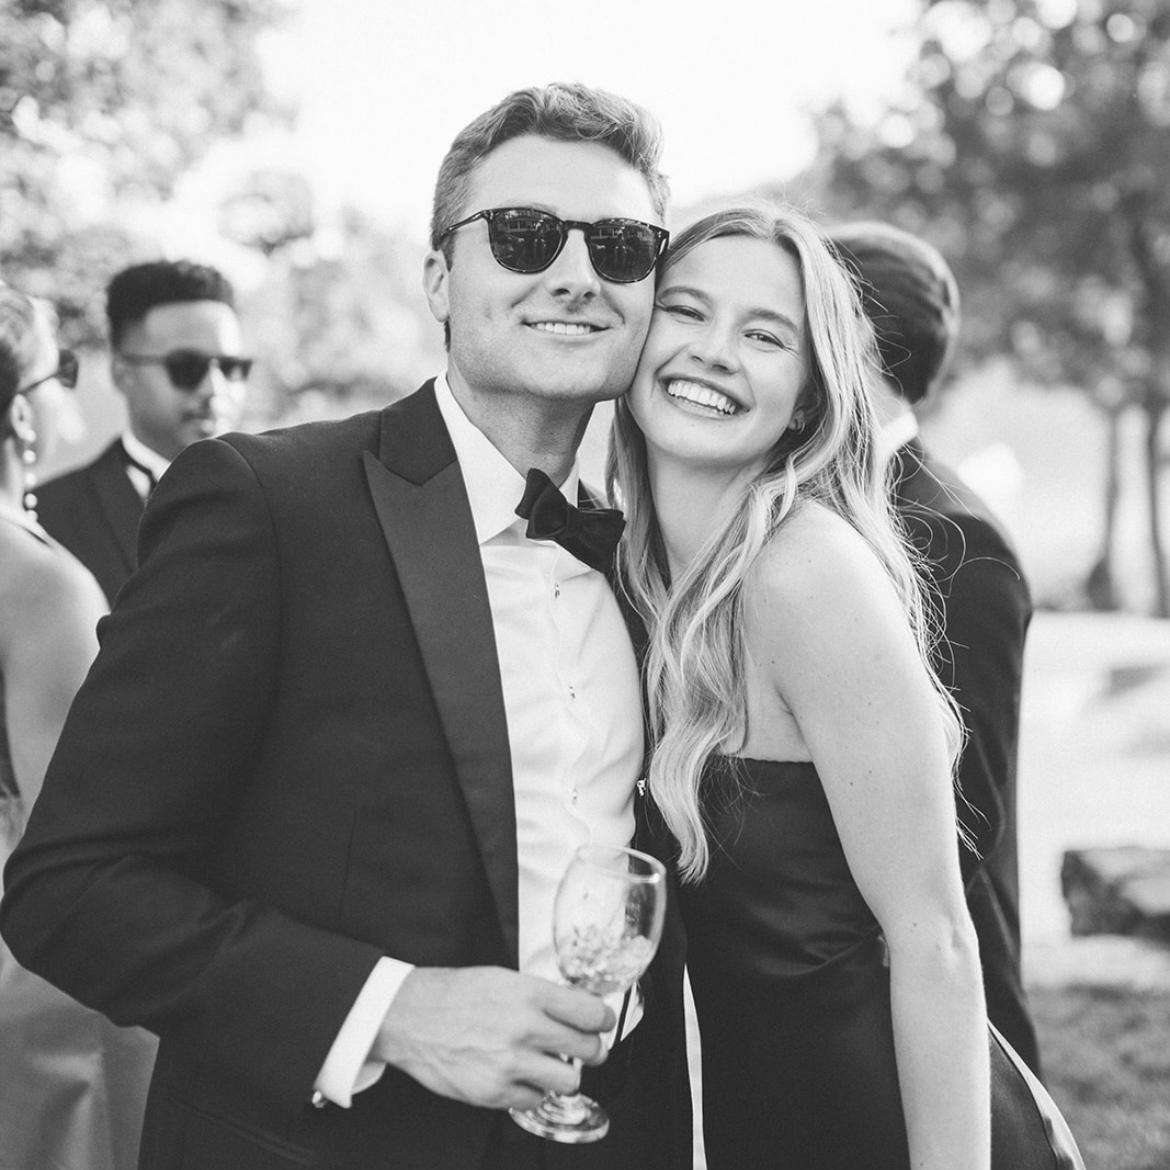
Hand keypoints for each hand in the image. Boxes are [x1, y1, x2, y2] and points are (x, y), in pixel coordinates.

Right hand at [371, 966, 615, 1110]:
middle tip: (583, 1047)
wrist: (412, 1016)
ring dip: (563, 1072)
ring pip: (569, 1080)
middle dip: (591, 1049)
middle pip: (589, 1049)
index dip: (603, 1019)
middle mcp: (524, 1028)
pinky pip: (537, 1099)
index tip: (602, 1023)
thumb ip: (542, 996)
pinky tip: (519, 1075)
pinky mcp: (494, 1092)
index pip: (591, 1012)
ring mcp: (510, 1063)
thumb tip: (578, 1010)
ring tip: (549, 1063)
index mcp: (529, 994)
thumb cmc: (457, 994)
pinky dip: (533, 1089)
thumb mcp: (505, 979)